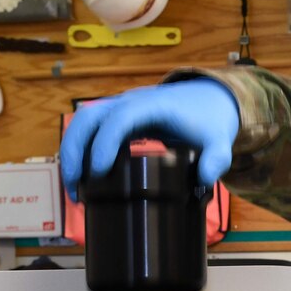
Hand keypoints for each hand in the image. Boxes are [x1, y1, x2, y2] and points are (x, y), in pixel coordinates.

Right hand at [56, 76, 239, 197]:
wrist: (208, 99)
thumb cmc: (209, 120)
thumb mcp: (219, 140)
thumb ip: (216, 159)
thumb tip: (203, 179)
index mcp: (153, 105)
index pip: (120, 117)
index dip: (104, 142)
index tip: (98, 172)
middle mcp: (130, 102)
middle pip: (89, 117)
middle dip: (75, 150)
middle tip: (75, 187)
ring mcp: (120, 108)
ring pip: (83, 122)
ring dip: (71, 153)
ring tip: (74, 190)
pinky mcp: (116, 118)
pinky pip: (89, 129)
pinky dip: (79, 151)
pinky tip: (82, 180)